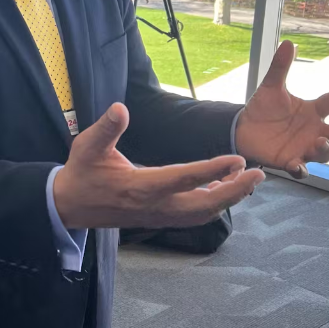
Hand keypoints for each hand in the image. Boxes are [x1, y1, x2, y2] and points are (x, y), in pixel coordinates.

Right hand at [53, 103, 265, 229]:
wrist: (70, 205)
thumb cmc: (82, 173)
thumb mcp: (87, 146)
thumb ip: (106, 128)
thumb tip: (121, 108)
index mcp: (139, 187)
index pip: (182, 179)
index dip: (212, 170)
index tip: (237, 160)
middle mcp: (154, 206)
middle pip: (203, 206)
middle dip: (234, 192)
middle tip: (258, 175)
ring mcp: (158, 216)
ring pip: (202, 214)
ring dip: (228, 199)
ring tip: (248, 180)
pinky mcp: (160, 219)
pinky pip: (194, 216)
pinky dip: (214, 204)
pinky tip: (223, 189)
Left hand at [235, 40, 328, 178]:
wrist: (242, 129)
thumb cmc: (263, 109)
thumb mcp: (270, 87)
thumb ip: (280, 67)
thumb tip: (289, 43)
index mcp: (312, 111)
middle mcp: (314, 130)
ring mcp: (304, 148)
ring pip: (325, 152)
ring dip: (326, 148)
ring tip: (320, 141)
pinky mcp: (290, 161)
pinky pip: (300, 169)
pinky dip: (301, 169)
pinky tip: (297, 166)